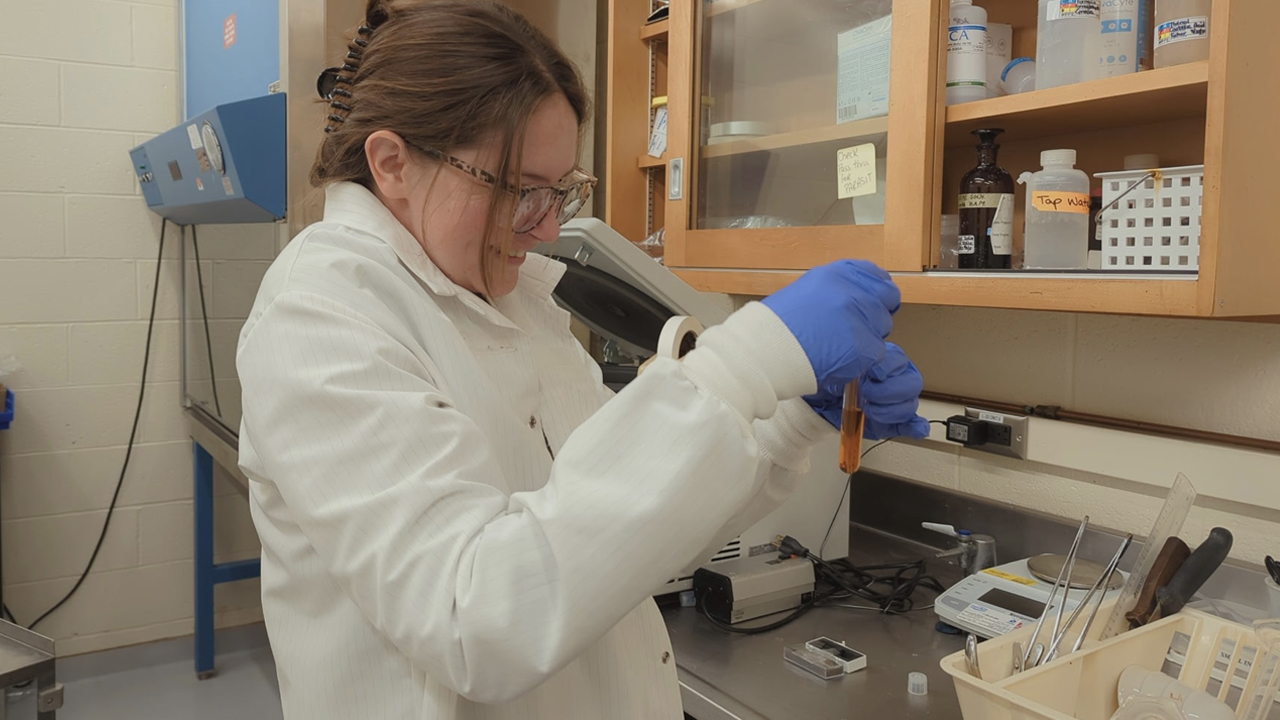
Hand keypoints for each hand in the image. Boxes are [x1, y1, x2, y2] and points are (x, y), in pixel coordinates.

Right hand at [761, 260, 900, 388]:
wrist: (764, 351)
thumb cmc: (776, 326)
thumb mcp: (807, 290)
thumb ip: (837, 290)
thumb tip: (860, 296)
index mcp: (837, 273)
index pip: (878, 276)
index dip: (878, 292)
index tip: (875, 301)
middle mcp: (851, 291)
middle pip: (886, 301)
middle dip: (876, 314)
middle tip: (857, 328)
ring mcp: (859, 318)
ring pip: (882, 328)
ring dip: (867, 338)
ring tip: (839, 345)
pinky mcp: (863, 346)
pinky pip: (876, 352)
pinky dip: (862, 359)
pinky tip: (839, 358)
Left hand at [804, 343, 928, 439]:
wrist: (810, 400)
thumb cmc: (824, 375)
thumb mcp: (843, 352)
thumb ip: (865, 344)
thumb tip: (882, 334)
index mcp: (882, 359)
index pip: (901, 362)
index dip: (887, 369)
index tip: (872, 373)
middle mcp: (888, 379)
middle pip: (911, 384)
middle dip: (888, 391)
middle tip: (867, 393)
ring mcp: (889, 401)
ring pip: (909, 405)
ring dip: (891, 410)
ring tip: (869, 410)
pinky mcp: (886, 421)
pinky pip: (910, 424)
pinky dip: (914, 427)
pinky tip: (916, 428)